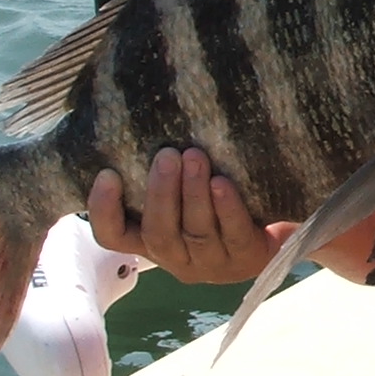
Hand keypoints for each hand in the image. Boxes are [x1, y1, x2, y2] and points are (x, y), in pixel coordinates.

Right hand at [87, 146, 292, 285]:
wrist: (270, 231)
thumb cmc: (212, 203)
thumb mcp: (180, 192)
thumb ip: (161, 170)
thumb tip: (142, 112)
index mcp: (149, 241)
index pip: (113, 235)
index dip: (104, 210)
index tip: (107, 173)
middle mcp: (175, 257)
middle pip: (158, 232)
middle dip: (160, 193)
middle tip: (166, 156)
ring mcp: (210, 263)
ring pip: (195, 232)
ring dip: (192, 194)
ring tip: (194, 157)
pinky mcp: (245, 259)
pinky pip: (234, 234)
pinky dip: (227, 208)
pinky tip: (222, 183)